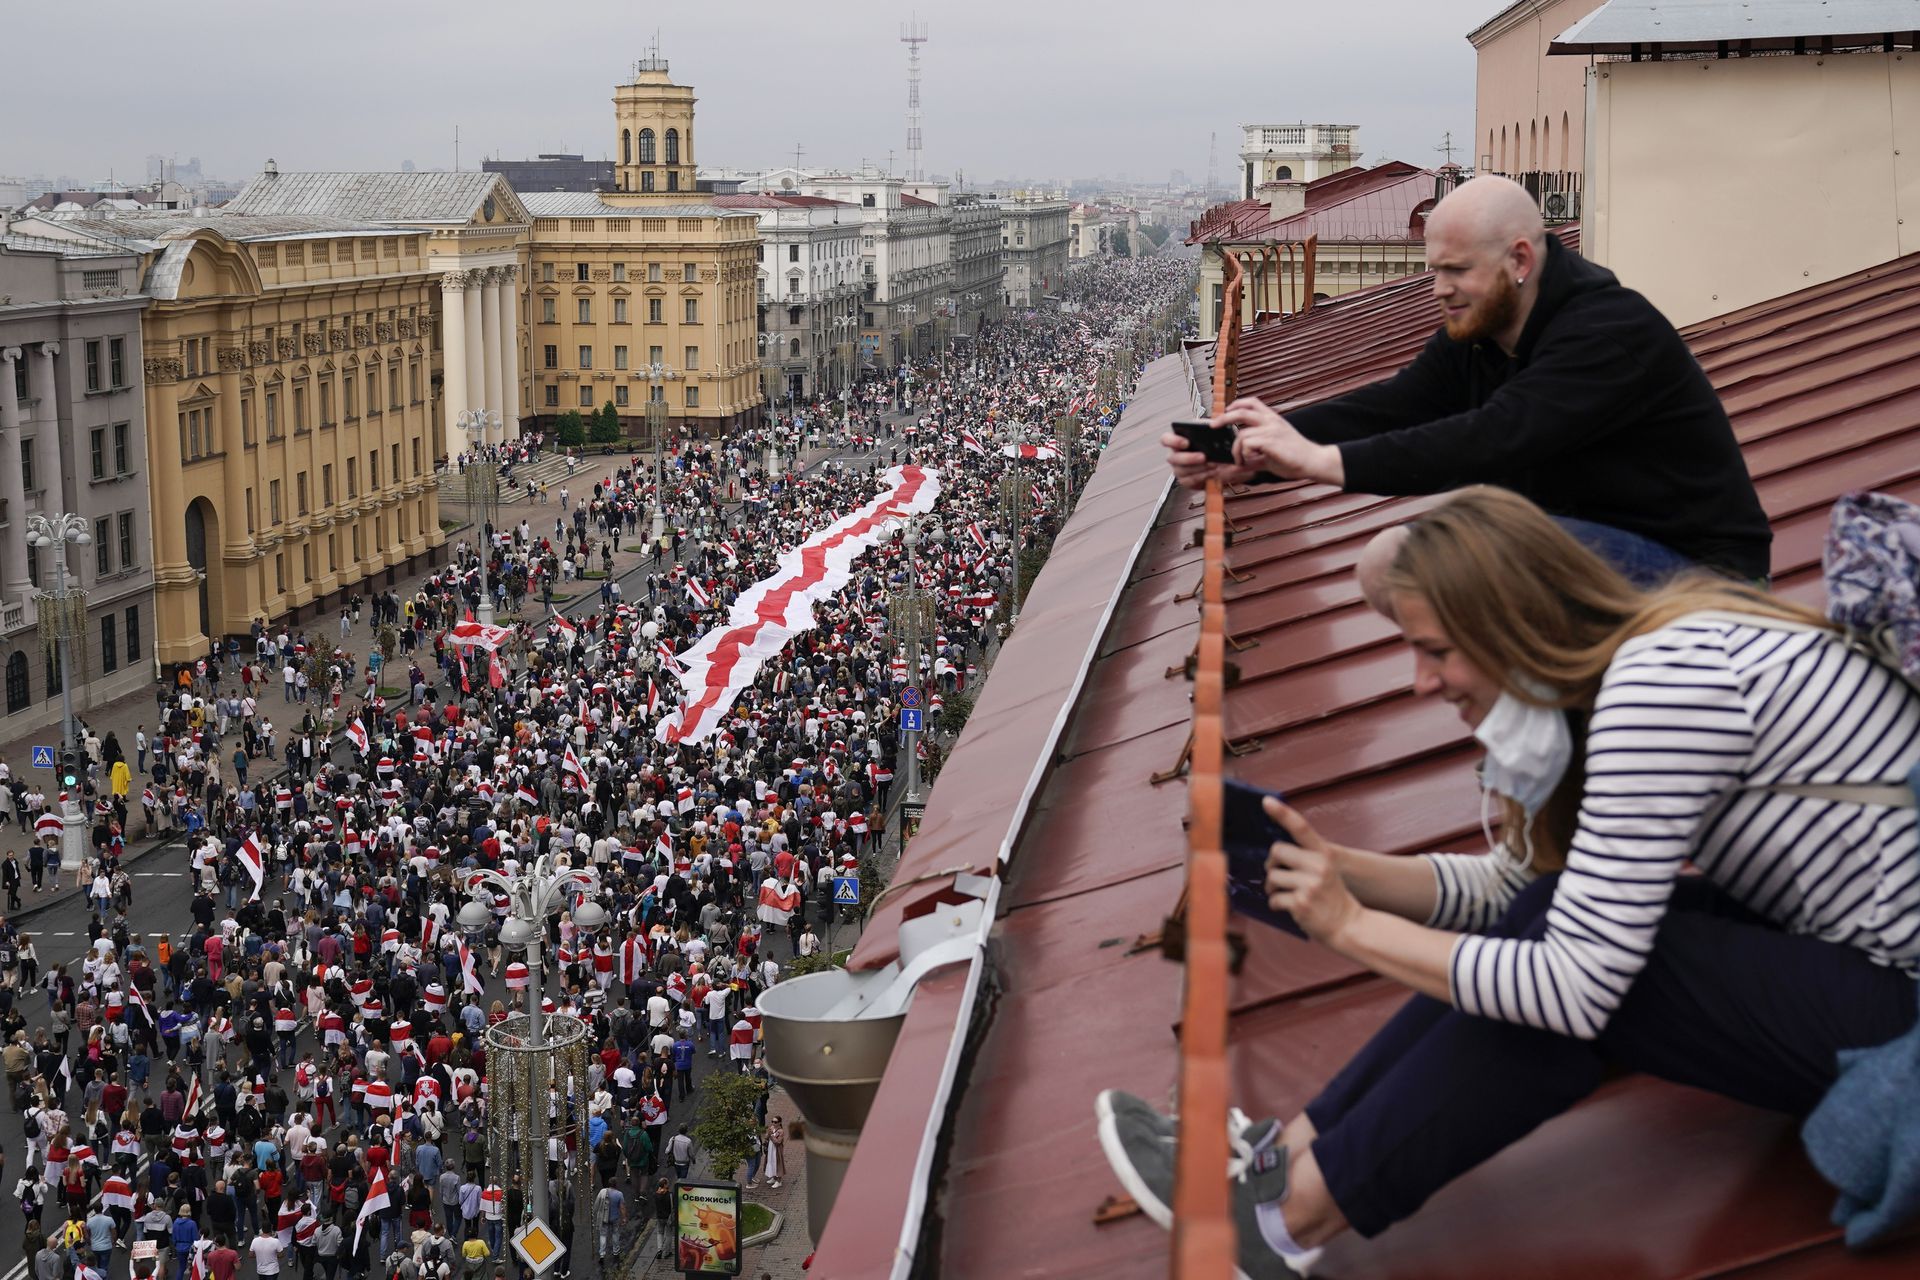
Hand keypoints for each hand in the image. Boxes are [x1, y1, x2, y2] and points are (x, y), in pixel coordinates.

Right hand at [1159, 431, 1254, 490]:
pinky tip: (1212, 472)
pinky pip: (1189, 481)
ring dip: (1199, 468)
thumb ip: (1210, 426)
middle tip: (1204, 457)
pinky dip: (1202, 476)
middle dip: (1189, 458)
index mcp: (1177, 440)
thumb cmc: (1213, 442)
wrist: (1222, 460)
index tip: (1186, 443)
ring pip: (1182, 471)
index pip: (1166, 439)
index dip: (1173, 441)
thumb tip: (1211, 427)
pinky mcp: (1186, 480)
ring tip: (1214, 464)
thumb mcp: (1213, 431)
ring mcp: (1178, 469)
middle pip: (1173, 458)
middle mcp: (1174, 455)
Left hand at [1220, 398, 1344, 486]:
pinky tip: (1251, 461)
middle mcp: (1271, 421)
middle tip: (1214, 425)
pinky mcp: (1271, 441)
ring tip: (1241, 460)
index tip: (1227, 409)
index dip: (1237, 404)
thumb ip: (1255, 453)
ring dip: (1236, 450)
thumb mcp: (1272, 450)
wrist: (1313, 461)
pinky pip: (1248, 444)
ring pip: (1241, 434)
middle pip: (1242, 411)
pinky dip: (1245, 454)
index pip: (1252, 402)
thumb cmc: (1295, 456)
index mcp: (1273, 419)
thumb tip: (1239, 461)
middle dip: (1224, 418)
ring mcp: (1271, 430)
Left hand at [1263, 797, 1362, 944]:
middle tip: (1276, 875)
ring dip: (1273, 888)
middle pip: (1277, 851)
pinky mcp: (1301, 903)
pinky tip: (1289, 908)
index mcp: (1324, 855)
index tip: (1265, 801)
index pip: (1301, 828)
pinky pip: (1274, 899)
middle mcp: (1318, 866)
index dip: (1282, 813)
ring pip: (1273, 878)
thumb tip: (1275, 854)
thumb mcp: (1326, 871)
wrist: (1349, 925)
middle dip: (1272, 865)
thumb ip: (1307, 859)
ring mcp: (1310, 885)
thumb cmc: (1332, 897)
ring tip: (1286, 895)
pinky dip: (1277, 905)